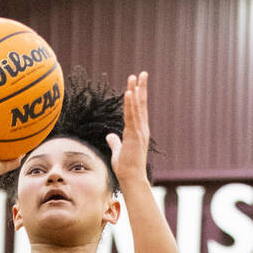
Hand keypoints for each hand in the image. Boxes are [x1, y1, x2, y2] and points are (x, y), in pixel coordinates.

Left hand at [107, 72, 151, 186]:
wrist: (132, 178)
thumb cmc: (126, 168)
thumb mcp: (118, 152)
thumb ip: (115, 142)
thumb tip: (110, 135)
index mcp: (139, 132)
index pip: (139, 110)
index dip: (138, 96)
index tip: (138, 84)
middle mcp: (142, 129)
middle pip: (141, 104)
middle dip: (141, 88)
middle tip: (142, 73)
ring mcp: (139, 132)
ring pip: (137, 107)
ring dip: (136, 91)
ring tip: (134, 77)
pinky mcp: (134, 136)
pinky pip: (131, 117)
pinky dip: (130, 104)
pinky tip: (129, 92)